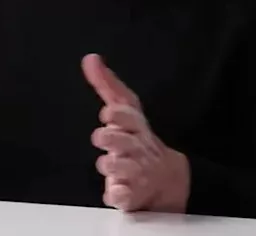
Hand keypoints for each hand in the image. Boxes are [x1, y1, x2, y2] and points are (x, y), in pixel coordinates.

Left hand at [82, 53, 189, 212]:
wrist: (165, 179)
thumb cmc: (136, 138)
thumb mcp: (125, 111)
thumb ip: (107, 86)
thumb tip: (90, 58)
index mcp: (136, 127)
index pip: (131, 117)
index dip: (119, 115)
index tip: (106, 112)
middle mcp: (138, 148)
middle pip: (127, 142)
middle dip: (114, 139)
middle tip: (101, 136)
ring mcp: (138, 173)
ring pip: (125, 169)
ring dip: (113, 165)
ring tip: (106, 163)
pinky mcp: (132, 196)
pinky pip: (126, 197)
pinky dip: (119, 195)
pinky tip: (113, 192)